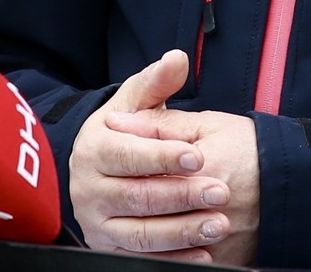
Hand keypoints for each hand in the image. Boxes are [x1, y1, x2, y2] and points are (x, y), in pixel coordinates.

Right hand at [69, 49, 239, 261]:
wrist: (100, 167)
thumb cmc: (125, 129)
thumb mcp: (136, 99)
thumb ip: (157, 81)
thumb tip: (176, 59)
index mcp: (94, 151)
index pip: (129, 156)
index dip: (163, 157)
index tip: (198, 157)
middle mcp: (88, 191)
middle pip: (139, 197)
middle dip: (183, 197)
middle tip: (221, 193)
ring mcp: (98, 224)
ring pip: (141, 234)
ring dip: (183, 233)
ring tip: (218, 224)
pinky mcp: (109, 248)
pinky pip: (142, 259)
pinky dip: (174, 260)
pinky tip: (203, 255)